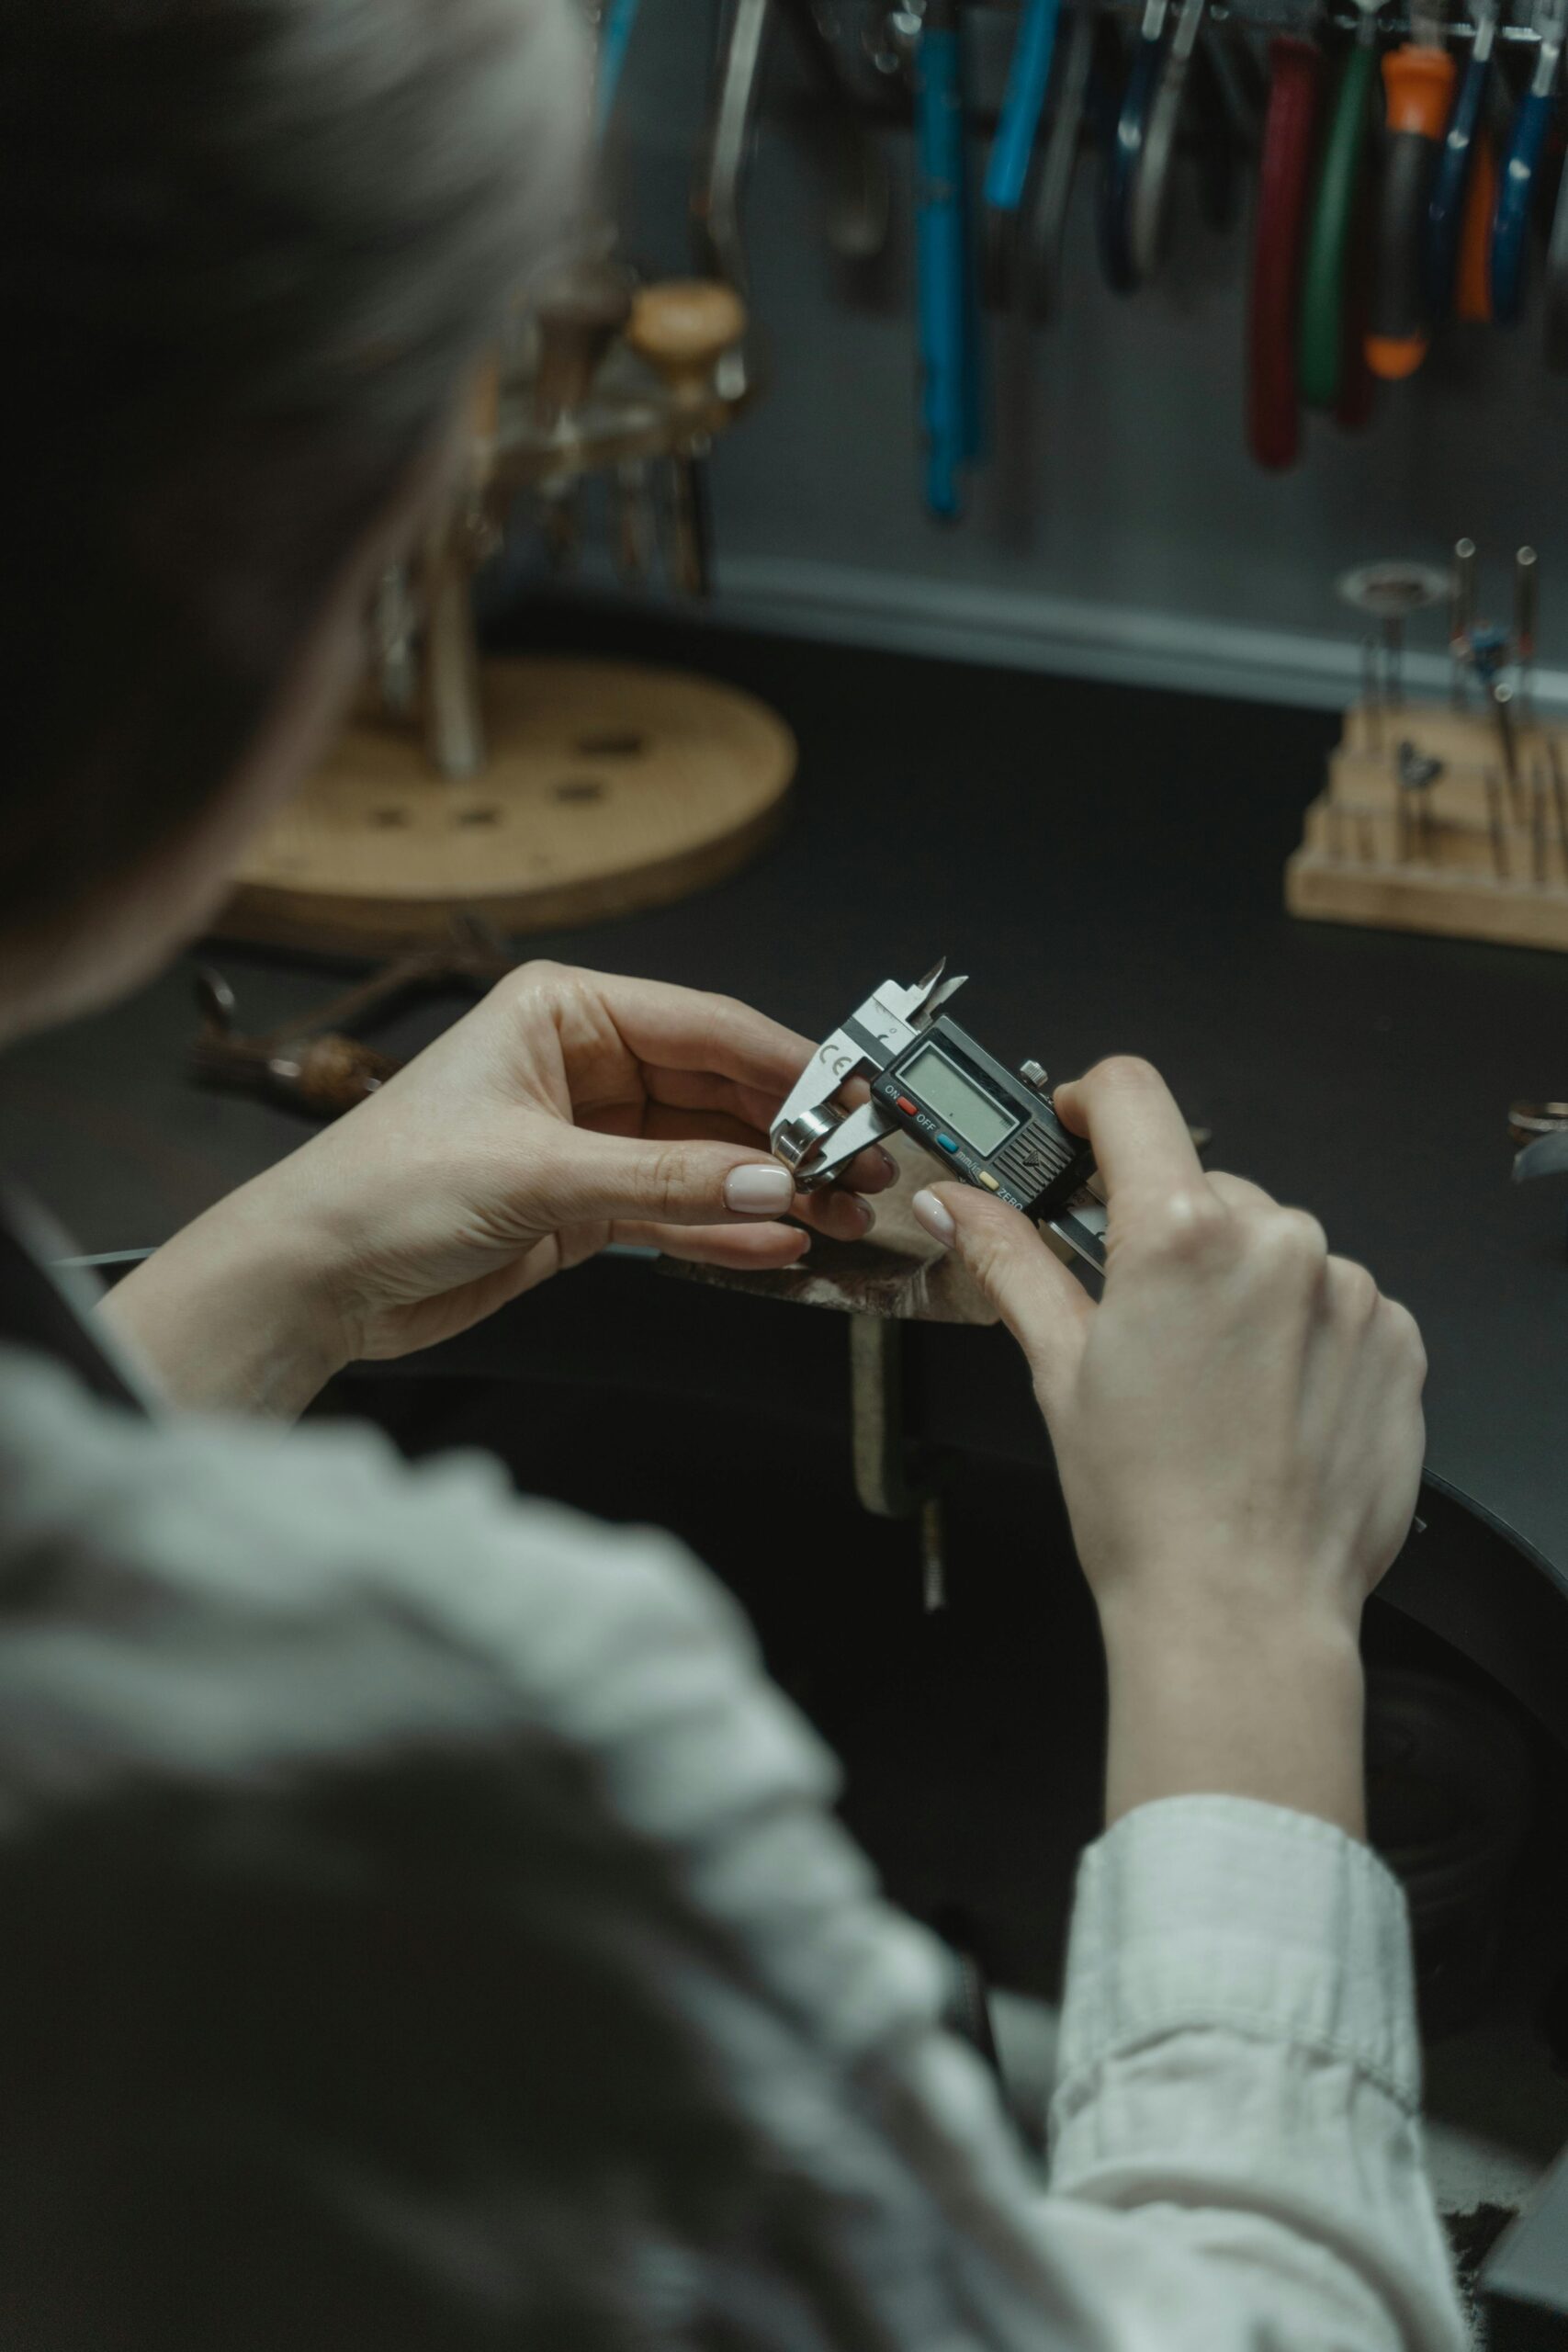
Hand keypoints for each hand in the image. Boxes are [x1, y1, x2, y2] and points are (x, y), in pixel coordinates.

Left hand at [104, 962, 895, 1411]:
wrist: (314, 1277)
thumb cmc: (386, 1187)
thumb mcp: (539, 1175)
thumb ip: (668, 1179)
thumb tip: (774, 1182)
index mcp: (565, 1011)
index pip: (706, 1027)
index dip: (790, 1066)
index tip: (856, 1103)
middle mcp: (583, 1064)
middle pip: (719, 1091)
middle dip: (792, 1134)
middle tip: (863, 1170)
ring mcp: (589, 1137)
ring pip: (709, 1154)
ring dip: (773, 1187)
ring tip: (844, 1213)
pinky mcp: (584, 1204)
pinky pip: (680, 1207)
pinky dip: (729, 1227)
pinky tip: (783, 1241)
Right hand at [910, 1057, 1426, 1832]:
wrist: (1241, 1608)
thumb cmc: (1148, 1508)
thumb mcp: (1058, 1370)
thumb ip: (1012, 1262)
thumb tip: (958, 1204)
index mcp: (1182, 1235)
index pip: (1133, 1097)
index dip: (1090, 1104)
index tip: (1078, 1127)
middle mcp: (1279, 1243)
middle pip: (1204, 1185)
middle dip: (1165, 1233)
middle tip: (1136, 1318)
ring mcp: (1348, 1290)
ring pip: (1274, 1245)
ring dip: (1239, 1285)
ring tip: (1209, 1381)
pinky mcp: (1394, 1337)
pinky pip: (1335, 1298)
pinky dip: (1298, 1330)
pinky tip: (1264, 1399)